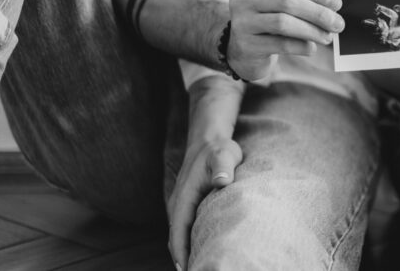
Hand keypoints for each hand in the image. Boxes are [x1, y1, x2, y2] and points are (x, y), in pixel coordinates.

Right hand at [167, 137, 242, 270]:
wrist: (209, 140)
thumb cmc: (218, 149)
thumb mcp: (224, 155)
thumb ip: (223, 167)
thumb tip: (222, 181)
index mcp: (184, 198)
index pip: (179, 232)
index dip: (181, 252)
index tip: (188, 269)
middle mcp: (178, 204)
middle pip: (175, 239)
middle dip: (183, 259)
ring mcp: (182, 206)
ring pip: (179, 236)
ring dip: (185, 253)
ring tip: (199, 268)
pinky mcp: (188, 206)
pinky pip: (184, 230)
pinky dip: (187, 244)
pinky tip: (199, 253)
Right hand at [226, 0, 344, 80]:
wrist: (242, 51)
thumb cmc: (268, 21)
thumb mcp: (277, 5)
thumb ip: (300, 0)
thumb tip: (333, 6)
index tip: (337, 4)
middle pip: (288, 1)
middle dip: (318, 13)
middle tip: (338, 23)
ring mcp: (241, 22)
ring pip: (283, 23)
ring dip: (312, 30)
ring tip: (328, 37)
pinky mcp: (245, 45)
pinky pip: (280, 44)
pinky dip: (300, 46)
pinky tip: (311, 48)